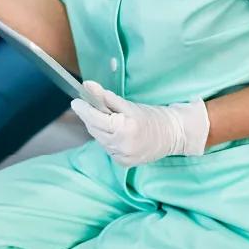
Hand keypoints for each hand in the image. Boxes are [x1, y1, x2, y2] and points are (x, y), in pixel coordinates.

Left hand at [70, 80, 209, 166]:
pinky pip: (107, 148)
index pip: (94, 118)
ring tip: (107, 119)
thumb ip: (106, 97)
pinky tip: (115, 132)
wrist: (173, 135)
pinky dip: (107, 139)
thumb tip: (87, 85)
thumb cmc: (151, 116)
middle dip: (90, 117)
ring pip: (99, 139)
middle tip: (90, 106)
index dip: (83, 109)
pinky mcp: (124, 163)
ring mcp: (123, 157)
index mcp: (124, 129)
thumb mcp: (129, 104)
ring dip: (98, 128)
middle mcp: (122, 146)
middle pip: (94, 129)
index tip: (75, 101)